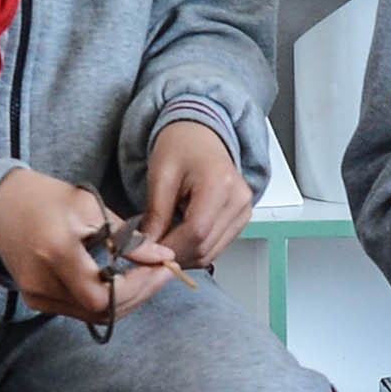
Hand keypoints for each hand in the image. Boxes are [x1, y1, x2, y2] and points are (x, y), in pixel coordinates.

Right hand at [0, 165, 175, 324]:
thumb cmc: (43, 198)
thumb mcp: (89, 206)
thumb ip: (126, 237)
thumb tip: (162, 258)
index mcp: (55, 252)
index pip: (104, 295)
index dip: (140, 287)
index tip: (164, 267)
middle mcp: (42, 282)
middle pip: (102, 312)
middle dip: (140, 295)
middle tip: (163, 272)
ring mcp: (36, 296)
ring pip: (93, 315)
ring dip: (126, 299)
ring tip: (147, 273)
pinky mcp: (35, 300)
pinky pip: (79, 309)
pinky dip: (105, 298)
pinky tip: (121, 279)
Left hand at [140, 116, 253, 270]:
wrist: (200, 136)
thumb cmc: (181, 146)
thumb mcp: (160, 175)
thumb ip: (155, 214)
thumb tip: (146, 247)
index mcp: (220, 183)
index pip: (196, 232)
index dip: (169, 248)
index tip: (147, 250)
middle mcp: (238, 199)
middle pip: (205, 247)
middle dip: (174, 255)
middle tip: (150, 249)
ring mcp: (244, 211)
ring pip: (211, 253)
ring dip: (184, 256)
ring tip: (163, 242)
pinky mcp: (241, 219)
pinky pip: (216, 248)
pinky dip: (195, 250)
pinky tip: (179, 238)